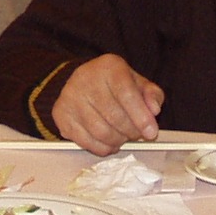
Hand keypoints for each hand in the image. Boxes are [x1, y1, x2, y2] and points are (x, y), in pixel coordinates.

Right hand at [49, 55, 164, 153]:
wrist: (83, 82)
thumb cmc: (114, 85)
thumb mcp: (138, 84)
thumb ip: (152, 95)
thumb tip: (154, 109)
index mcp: (109, 67)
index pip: (126, 94)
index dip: (141, 117)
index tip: (150, 132)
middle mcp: (86, 79)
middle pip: (114, 116)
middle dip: (131, 132)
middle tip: (137, 134)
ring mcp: (70, 97)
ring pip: (100, 132)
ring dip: (117, 141)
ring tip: (123, 136)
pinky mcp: (61, 114)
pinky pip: (86, 142)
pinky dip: (102, 148)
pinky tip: (109, 142)